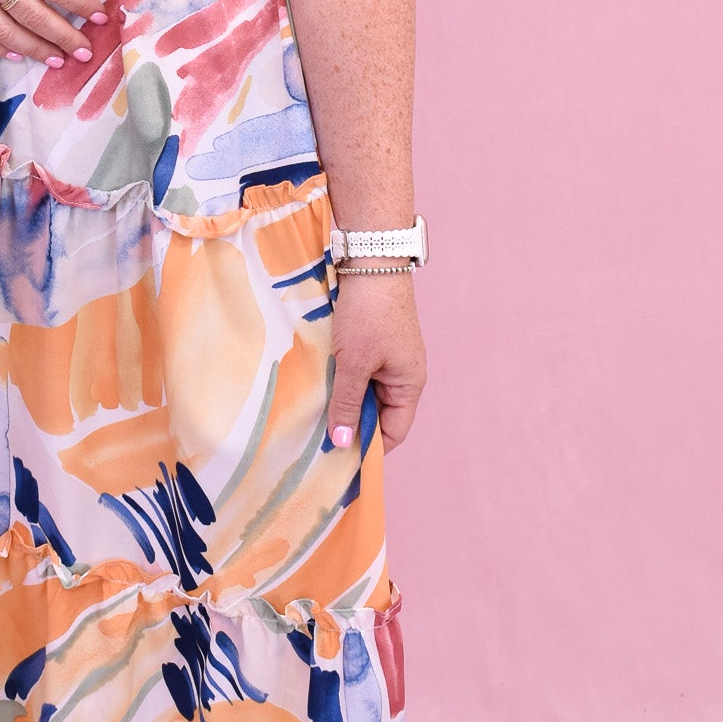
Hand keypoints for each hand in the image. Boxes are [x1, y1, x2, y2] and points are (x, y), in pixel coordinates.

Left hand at [327, 270, 427, 454]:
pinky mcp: (373, 341)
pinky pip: (358, 371)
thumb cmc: (369, 314)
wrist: (372, 259)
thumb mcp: (354, 363)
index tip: (339, 461)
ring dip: (343, 400)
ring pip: (365, 391)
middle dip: (351, 424)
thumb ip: (347, 404)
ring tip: (313, 413)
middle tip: (317, 439)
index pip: (394, 432)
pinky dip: (341, 379)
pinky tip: (317, 383)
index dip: (370, 448)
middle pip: (378, 413)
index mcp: (409, 384)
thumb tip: (342, 445)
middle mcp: (403, 374)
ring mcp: (388, 356)